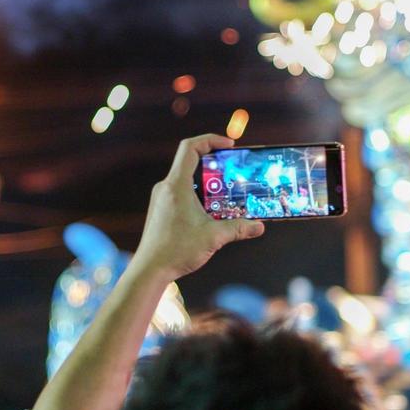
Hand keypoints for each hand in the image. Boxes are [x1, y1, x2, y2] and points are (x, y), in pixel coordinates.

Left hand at [130, 134, 263, 280]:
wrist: (150, 269)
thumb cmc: (176, 250)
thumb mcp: (213, 237)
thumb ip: (238, 228)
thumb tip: (259, 226)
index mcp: (176, 186)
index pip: (190, 148)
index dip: (210, 140)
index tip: (229, 145)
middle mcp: (166, 187)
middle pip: (189, 161)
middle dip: (214, 162)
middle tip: (233, 168)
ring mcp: (161, 198)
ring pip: (185, 178)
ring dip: (206, 180)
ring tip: (225, 190)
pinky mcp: (161, 209)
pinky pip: (180, 191)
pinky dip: (197, 193)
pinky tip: (210, 208)